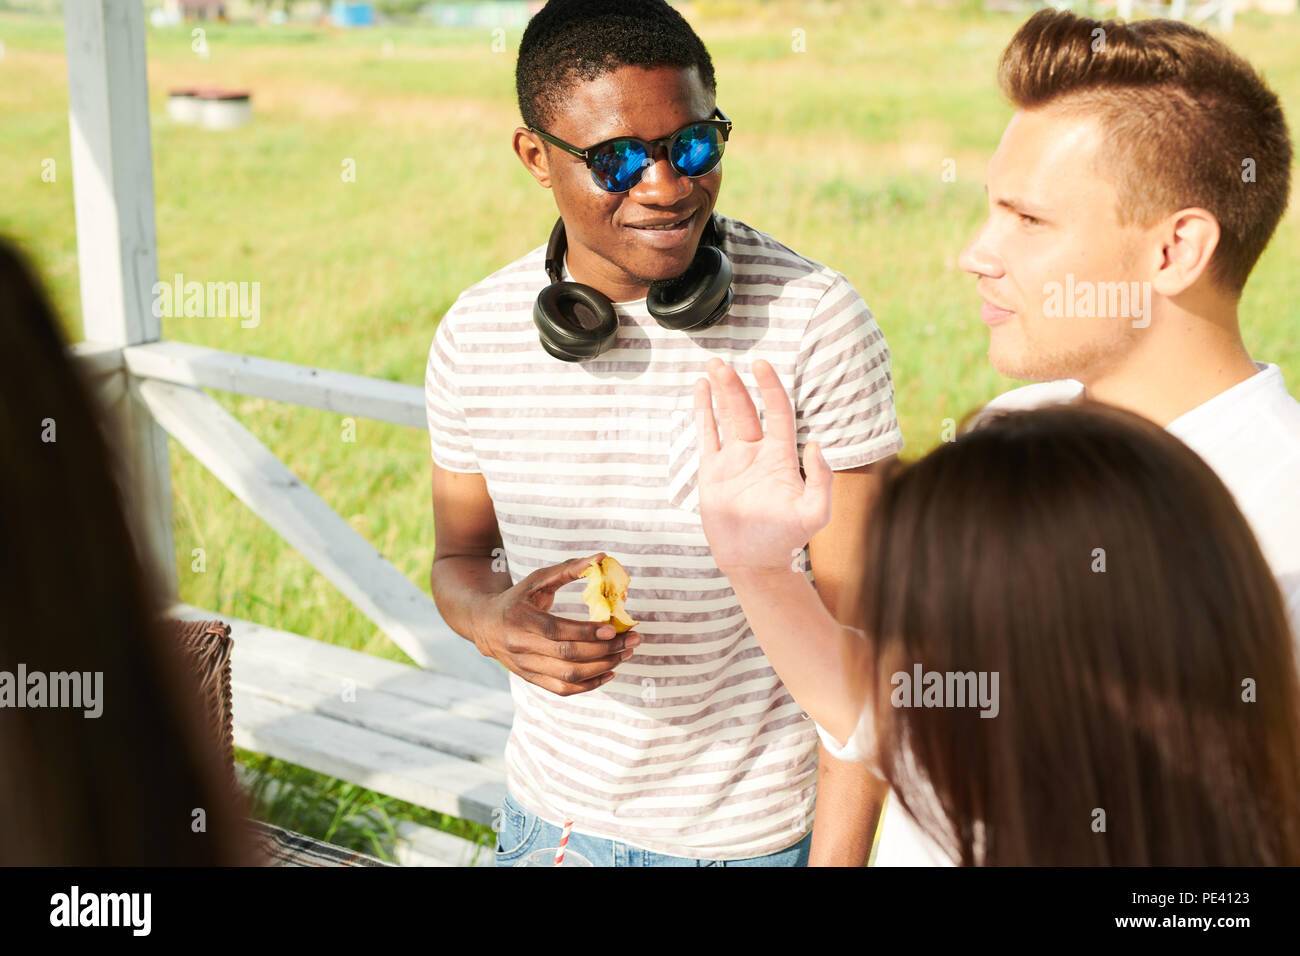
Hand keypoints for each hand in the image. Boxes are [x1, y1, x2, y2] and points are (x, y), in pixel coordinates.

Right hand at [472, 552, 641, 695]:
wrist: (484, 625)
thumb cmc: (517, 598)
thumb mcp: (537, 579)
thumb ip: (569, 570)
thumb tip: (601, 558)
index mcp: (520, 619)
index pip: (556, 630)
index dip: (586, 632)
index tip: (614, 629)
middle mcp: (520, 646)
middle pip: (567, 655)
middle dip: (605, 650)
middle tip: (632, 641)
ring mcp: (525, 667)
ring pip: (568, 675)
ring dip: (602, 667)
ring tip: (625, 654)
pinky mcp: (531, 679)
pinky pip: (563, 689)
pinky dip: (589, 685)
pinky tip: (610, 672)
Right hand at [694, 357, 833, 575]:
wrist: (755, 562)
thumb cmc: (787, 539)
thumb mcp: (815, 513)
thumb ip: (822, 480)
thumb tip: (815, 443)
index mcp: (781, 457)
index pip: (777, 412)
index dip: (770, 387)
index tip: (761, 365)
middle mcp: (757, 452)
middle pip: (746, 408)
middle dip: (735, 384)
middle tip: (721, 362)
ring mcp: (733, 460)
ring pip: (725, 417)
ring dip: (718, 391)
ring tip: (711, 366)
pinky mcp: (712, 472)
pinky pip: (706, 435)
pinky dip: (702, 412)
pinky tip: (699, 389)